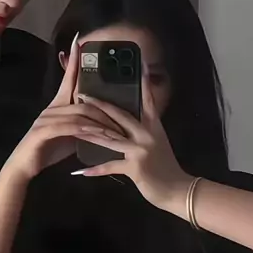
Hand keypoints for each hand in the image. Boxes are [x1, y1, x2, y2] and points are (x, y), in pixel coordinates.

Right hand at [6, 34, 122, 179]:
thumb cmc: (48, 149)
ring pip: (80, 113)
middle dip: (104, 106)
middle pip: (83, 98)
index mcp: (58, 104)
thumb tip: (102, 120)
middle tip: (125, 112)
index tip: (79, 40)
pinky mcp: (44, 131)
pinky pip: (71, 127)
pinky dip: (87, 131)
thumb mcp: (69, 134)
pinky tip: (99, 135)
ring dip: (100, 122)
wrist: (25, 165)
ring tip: (117, 131)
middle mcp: (52, 107)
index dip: (74, 60)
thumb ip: (83, 124)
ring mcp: (47, 118)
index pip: (69, 77)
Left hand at [74, 74, 192, 208]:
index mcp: (153, 126)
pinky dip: (96, 170)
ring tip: (75, 128)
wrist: (177, 190)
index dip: (143, 81)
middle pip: (121, 115)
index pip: (147, 99)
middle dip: (100, 105)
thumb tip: (129, 119)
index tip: (138, 62)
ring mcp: (140, 150)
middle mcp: (147, 135)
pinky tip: (82, 171)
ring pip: (111, 139)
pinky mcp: (135, 168)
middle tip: (83, 94)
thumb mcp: (158, 142)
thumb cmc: (165, 166)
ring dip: (91, 134)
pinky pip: (111, 167)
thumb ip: (144, 130)